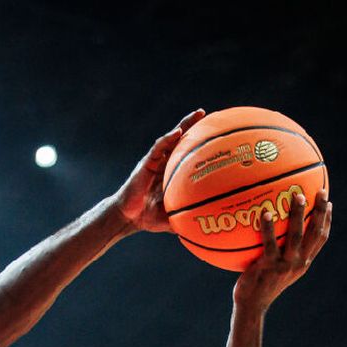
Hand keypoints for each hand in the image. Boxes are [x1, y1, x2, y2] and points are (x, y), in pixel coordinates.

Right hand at [115, 110, 205, 231]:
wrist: (129, 217)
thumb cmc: (149, 217)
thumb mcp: (173, 217)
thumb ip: (188, 218)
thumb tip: (208, 231)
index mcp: (172, 173)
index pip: (188, 153)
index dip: (200, 143)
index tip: (217, 133)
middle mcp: (165, 163)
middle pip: (182, 139)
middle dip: (194, 125)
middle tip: (209, 115)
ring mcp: (155, 161)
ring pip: (172, 138)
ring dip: (185, 124)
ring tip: (199, 114)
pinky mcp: (146, 163)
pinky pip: (158, 148)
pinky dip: (167, 139)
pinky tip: (177, 132)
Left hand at [232, 187, 331, 310]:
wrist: (252, 305)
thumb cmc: (261, 283)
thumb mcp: (277, 268)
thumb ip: (282, 251)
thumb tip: (278, 227)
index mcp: (303, 263)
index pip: (321, 239)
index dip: (327, 220)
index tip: (329, 203)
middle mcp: (299, 263)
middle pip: (315, 234)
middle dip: (320, 212)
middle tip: (321, 192)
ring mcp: (285, 265)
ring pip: (296, 236)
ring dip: (298, 215)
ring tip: (298, 197)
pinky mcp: (269, 267)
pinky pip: (269, 244)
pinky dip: (268, 228)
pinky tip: (265, 213)